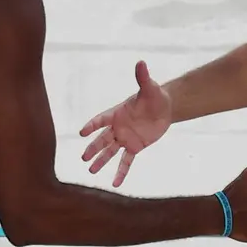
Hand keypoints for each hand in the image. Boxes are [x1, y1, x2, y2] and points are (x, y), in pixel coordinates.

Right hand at [80, 59, 172, 187]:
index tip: (82, 132)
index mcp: (117, 113)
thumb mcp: (150, 88)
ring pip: (110, 152)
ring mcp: (125, 138)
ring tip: (91, 171)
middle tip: (83, 157)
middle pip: (102, 139)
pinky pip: (126, 161)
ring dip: (101, 161)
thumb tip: (141, 62)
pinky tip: (115, 183)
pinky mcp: (135, 147)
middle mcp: (118, 127)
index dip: (92, 125)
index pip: (101, 119)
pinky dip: (121, 172)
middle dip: (93, 148)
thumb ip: (143, 78)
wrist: (164, 108)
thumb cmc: (155, 96)